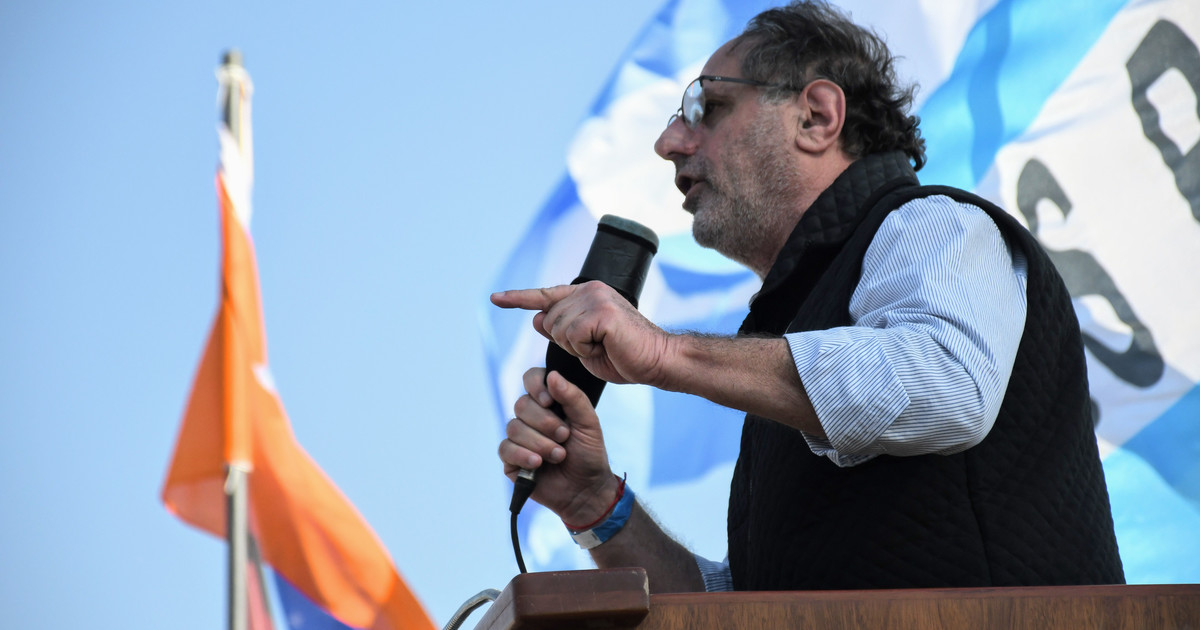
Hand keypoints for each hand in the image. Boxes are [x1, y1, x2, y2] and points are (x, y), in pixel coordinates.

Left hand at [491, 282, 673, 386]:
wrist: (658, 361)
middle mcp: (590, 289)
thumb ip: (562, 330)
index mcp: (587, 294)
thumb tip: (537, 318)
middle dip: (568, 342)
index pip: (545, 295)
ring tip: (605, 345)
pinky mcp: (601, 311)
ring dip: (578, 347)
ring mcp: (595, 297)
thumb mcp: (585, 346)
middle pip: (549, 320)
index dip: (518, 298)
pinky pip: (572, 336)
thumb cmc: (626, 356)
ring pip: (558, 329)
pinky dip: (585, 349)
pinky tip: (606, 345)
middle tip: (599, 346)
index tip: (495, 298)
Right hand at [497, 368, 620, 525]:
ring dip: (540, 443)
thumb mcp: (589, 423)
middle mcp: (531, 417)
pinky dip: (523, 455)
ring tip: (559, 455)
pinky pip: (506, 449)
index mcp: (549, 402)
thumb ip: (573, 397)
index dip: (536, 385)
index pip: (531, 378)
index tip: (549, 401)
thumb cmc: (589, 454)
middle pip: (521, 404)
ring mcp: (519, 438)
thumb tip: (552, 376)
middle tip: (565, 436)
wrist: (586, 489)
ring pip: (514, 427)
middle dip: (545, 423)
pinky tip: (538, 464)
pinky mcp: (511, 459)